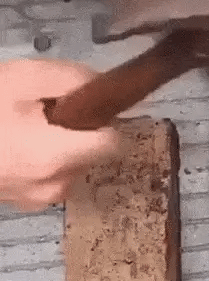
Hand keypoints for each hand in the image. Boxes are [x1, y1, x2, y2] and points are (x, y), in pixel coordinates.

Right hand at [0, 59, 118, 211]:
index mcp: (57, 158)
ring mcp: (41, 200)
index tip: (89, 107)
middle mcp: (55, 186)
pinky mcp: (28, 203)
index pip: (114, 144)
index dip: (106, 121)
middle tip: (49, 113)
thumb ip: (74, 79)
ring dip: (65, 145)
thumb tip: (103, 87)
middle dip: (81, 131)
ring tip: (30, 128)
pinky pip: (56, 175)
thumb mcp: (26, 77)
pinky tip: (21, 144)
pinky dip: (49, 159)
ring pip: (76, 164)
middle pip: (94, 153)